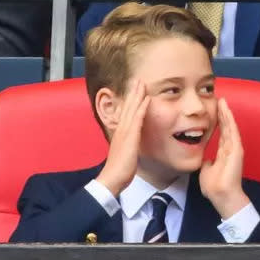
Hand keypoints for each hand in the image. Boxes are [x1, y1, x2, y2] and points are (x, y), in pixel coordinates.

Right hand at [96, 81, 149, 196]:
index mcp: (120, 133)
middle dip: (133, 92)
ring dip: (137, 95)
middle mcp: (121, 129)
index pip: (126, 113)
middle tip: (137, 79)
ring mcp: (125, 132)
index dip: (130, 101)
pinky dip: (142, 107)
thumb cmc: (119, 170)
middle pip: (127, 107)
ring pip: (131, 109)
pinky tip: (147, 98)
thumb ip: (128, 147)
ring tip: (141, 82)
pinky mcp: (130, 137)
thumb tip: (131, 146)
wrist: (112, 179)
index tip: (135, 90)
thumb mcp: (124, 154)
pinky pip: (137, 119)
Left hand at [200, 98, 250, 218]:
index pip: (221, 132)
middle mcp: (230, 148)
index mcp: (224, 152)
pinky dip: (229, 120)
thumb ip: (207, 162)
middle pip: (226, 126)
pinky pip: (232, 131)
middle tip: (219, 99)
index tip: (215, 110)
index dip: (219, 121)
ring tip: (222, 101)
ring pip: (230, 126)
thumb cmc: (214, 186)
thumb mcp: (206, 170)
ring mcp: (234, 148)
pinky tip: (226, 110)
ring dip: (226, 113)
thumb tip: (204, 158)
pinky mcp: (237, 149)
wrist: (222, 196)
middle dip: (223, 113)